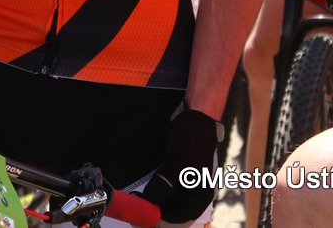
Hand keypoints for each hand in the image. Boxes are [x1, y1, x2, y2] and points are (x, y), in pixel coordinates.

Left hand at [143, 104, 222, 223]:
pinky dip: (153, 195)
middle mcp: (193, 196)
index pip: (178, 219)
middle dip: (153, 214)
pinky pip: (164, 193)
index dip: (158, 219)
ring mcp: (185, 187)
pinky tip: (139, 192)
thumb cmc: (191, 138)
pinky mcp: (176, 178)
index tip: (139, 217)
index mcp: (199, 197)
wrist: (195, 116)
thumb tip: (149, 204)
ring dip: (151, 205)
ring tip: (134, 200)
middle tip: (133, 212)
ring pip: (166, 204)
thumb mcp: (176, 162)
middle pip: (172, 215)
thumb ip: (164, 185)